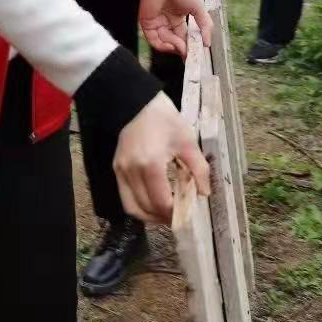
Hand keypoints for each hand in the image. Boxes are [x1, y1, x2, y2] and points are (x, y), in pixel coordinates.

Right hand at [114, 93, 208, 223]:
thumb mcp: (187, 141)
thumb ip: (198, 169)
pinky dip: (138, 207)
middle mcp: (132, 171)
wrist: (138, 103)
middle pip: (146, 208)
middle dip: (163, 218)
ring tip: (165, 216)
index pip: (161, 201)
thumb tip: (204, 193)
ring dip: (149, 217)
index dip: (174, 213)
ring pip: (132, 208)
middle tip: (179, 218)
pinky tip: (152, 204)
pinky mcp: (116, 169)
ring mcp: (121, 171)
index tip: (187, 216)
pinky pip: (125, 197)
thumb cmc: (165, 120)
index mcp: (151, 165)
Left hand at [139, 0, 211, 57]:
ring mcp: (157, 22)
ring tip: (183, 48)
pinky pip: (154, 40)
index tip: (198, 54)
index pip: (185, 36)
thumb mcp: (198, 7)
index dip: (191, 45)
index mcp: (179, 17)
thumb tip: (208, 44)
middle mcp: (167, 21)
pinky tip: (173, 45)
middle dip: (184, 50)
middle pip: (175, 41)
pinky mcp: (147, 23)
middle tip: (191, 56)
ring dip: (175, 48)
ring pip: (165, 43)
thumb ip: (204, 25)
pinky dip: (163, 46)